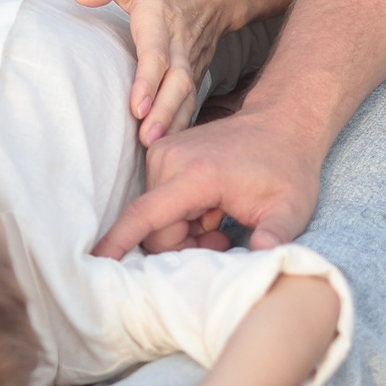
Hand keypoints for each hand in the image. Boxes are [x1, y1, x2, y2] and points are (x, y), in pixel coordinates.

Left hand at [73, 0, 238, 146]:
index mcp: (160, 19)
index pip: (155, 53)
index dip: (148, 81)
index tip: (136, 107)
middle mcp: (180, 45)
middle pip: (177, 82)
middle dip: (164, 112)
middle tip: (147, 138)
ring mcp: (191, 62)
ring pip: (187, 96)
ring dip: (173, 124)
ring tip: (155, 149)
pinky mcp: (195, 75)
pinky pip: (191, 102)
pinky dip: (182, 126)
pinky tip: (167, 147)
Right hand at [92, 107, 324, 258]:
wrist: (283, 123)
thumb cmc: (289, 168)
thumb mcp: (291, 208)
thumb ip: (277, 234)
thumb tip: (267, 253)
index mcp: (197, 175)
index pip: (145, 215)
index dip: (118, 242)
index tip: (94, 262)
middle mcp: (172, 159)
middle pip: (154, 227)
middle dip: (182, 246)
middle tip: (223, 240)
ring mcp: (165, 154)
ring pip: (156, 217)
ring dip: (184, 231)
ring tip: (221, 223)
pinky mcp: (165, 154)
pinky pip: (160, 202)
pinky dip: (183, 215)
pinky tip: (213, 210)